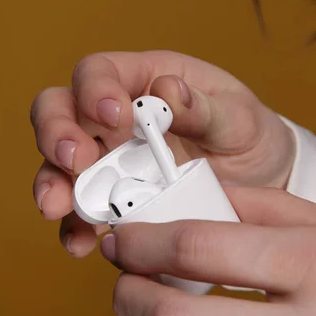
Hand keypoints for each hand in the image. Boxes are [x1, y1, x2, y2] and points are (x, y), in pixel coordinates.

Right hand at [30, 51, 294, 256]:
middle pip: (60, 112)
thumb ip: (204, 107)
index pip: (98, 71)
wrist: (262, 183)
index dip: (95, 89)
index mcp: (143, 81)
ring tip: (58, 208)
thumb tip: (168, 91)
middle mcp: (115, 119)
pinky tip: (83, 243)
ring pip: (60, 165)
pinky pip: (82, 213)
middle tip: (74, 160)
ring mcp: (110, 160)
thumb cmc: (247, 135)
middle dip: (57, 134)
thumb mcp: (238, 117)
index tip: (115, 116)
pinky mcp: (114, 200)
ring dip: (53, 185)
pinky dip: (75, 228)